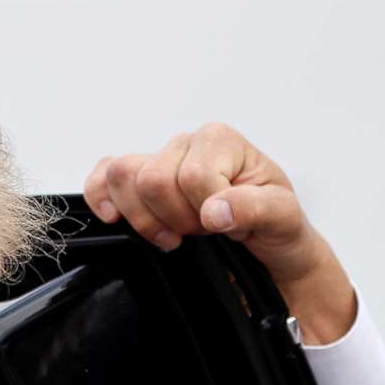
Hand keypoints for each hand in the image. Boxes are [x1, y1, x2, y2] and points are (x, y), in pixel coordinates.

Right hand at [85, 124, 360, 342]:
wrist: (270, 243)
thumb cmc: (276, 224)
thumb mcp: (282, 217)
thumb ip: (253, 208)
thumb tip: (214, 209)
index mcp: (221, 141)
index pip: (192, 176)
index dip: (204, 212)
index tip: (224, 225)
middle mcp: (187, 144)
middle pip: (153, 178)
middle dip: (176, 218)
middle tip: (201, 233)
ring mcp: (161, 160)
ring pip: (124, 177)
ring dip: (146, 218)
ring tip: (174, 235)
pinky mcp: (140, 181)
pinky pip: (104, 175)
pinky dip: (103, 197)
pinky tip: (114, 218)